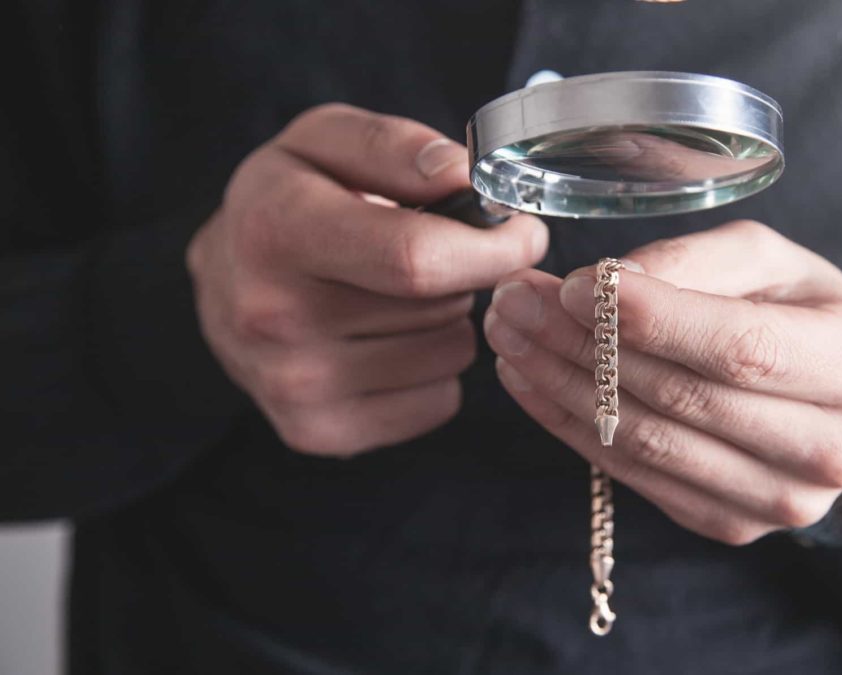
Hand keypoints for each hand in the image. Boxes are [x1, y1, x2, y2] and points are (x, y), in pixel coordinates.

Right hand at [187, 103, 547, 455]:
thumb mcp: (324, 142)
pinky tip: (385, 341)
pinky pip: (439, 400)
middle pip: (441, 302)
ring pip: (452, 352)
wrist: (223, 279)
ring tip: (391, 295)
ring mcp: (293, 386)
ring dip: (443, 320)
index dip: (492, 246)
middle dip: (459, 270)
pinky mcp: (318, 432)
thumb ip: (395, 147)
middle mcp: (275, 317)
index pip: (416, 258)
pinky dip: (431, 370)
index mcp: (276, 230)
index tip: (523, 232)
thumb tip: (462, 174)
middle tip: (419, 252)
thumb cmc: (286, 201)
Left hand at [484, 221, 841, 544]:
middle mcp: (830, 449)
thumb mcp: (771, 260)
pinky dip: (570, 426)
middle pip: (684, 398)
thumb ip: (699, 260)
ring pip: (648, 442)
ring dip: (562, 385)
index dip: (651, 319)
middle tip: (515, 300)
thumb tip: (607, 285)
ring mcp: (779, 501)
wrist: (835, 397)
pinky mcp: (730, 524)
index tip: (572, 285)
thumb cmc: (802, 311)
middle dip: (584, 344)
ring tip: (509, 333)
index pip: (741, 349)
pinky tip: (530, 380)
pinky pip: (634, 476)